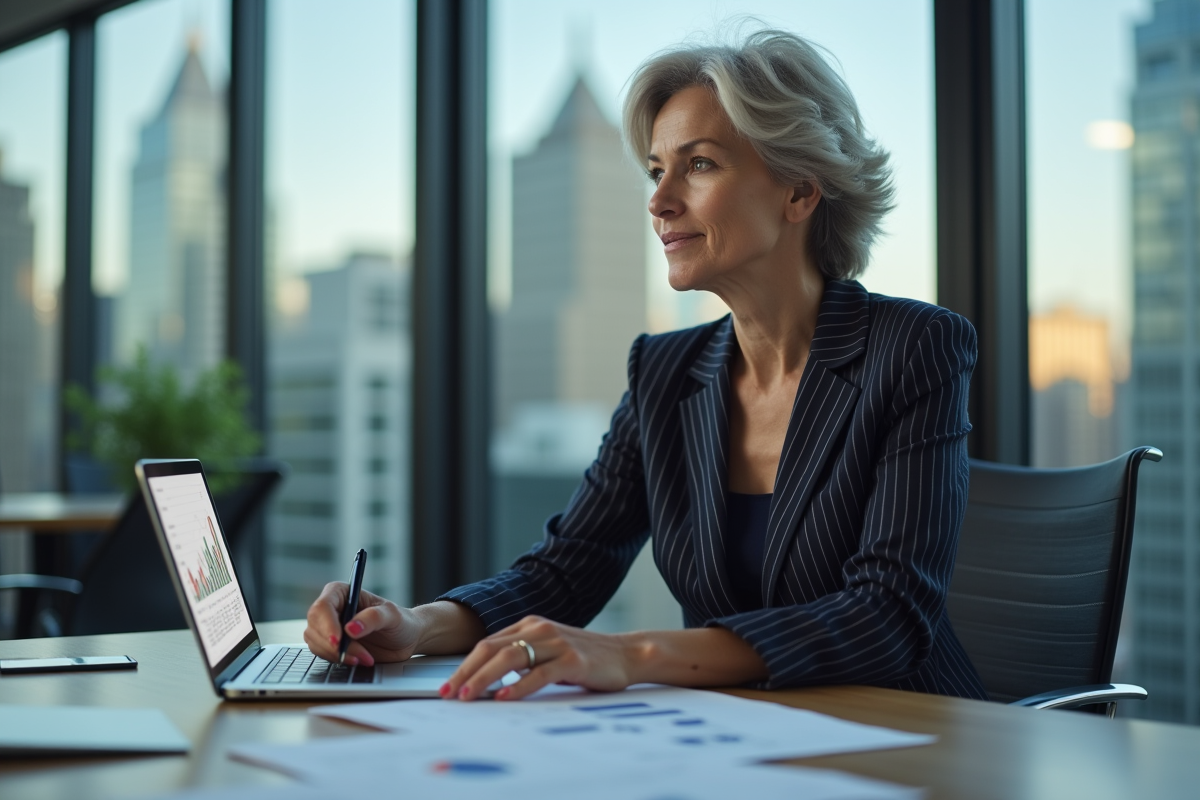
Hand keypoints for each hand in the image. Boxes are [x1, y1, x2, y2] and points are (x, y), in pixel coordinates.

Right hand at [303, 582, 419, 665]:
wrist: (406, 639)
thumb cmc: (400, 621)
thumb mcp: (392, 616)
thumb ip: (373, 618)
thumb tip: (350, 628)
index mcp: (342, 593)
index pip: (323, 606)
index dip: (326, 625)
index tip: (338, 641)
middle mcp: (332, 609)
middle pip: (315, 627)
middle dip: (334, 645)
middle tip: (358, 655)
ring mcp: (329, 627)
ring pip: (316, 643)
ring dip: (338, 655)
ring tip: (364, 658)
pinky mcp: (332, 645)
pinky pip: (323, 654)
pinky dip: (339, 660)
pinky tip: (359, 660)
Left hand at [442, 616, 637, 701]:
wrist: (626, 653)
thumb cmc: (585, 657)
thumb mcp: (548, 651)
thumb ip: (523, 657)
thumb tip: (488, 679)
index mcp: (530, 625)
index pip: (488, 644)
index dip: (465, 665)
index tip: (449, 685)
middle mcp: (540, 629)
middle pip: (492, 648)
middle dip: (466, 672)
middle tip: (450, 693)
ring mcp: (556, 643)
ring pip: (510, 657)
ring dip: (484, 678)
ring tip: (468, 696)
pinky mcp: (572, 660)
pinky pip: (539, 673)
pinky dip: (519, 685)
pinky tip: (505, 697)